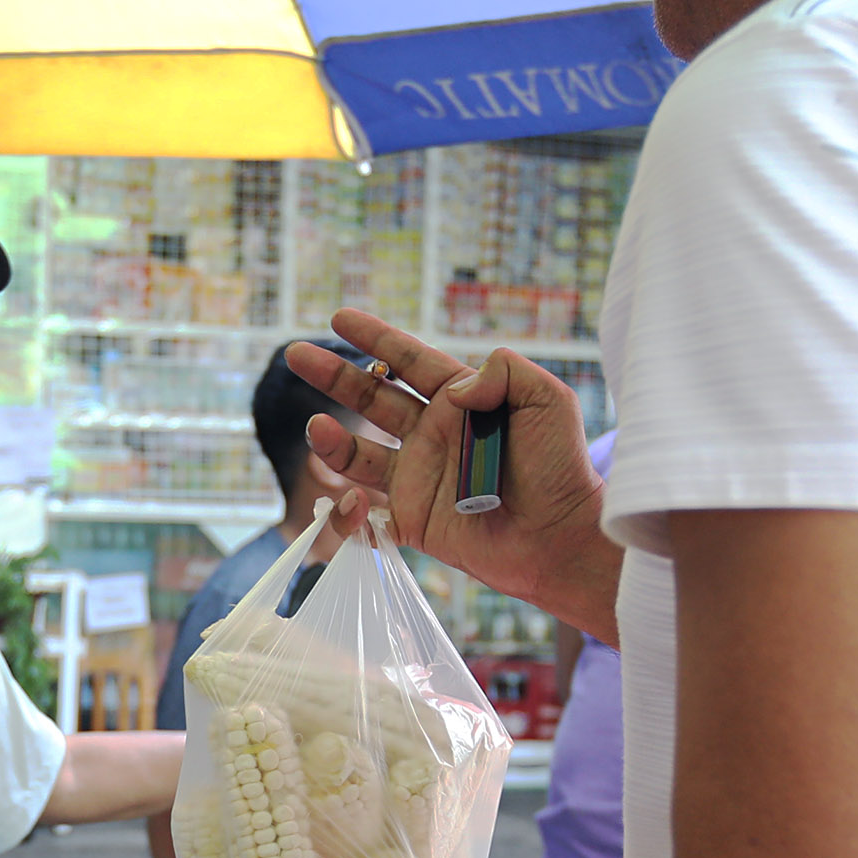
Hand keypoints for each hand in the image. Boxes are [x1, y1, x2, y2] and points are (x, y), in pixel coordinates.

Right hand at [288, 310, 619, 640]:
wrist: (560, 539)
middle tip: (296, 355)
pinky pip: (365, 513)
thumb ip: (505, 372)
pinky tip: (347, 498)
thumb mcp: (547, 400)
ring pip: (358, 451)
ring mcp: (419, 477)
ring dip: (331, 439)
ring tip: (315, 427)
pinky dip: (346, 508)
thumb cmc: (561, 468)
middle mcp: (432, 435)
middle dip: (333, 376)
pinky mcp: (411, 520)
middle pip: (371, 397)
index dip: (373, 338)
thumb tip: (453, 388)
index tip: (338, 318)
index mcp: (460, 402)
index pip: (409, 360)